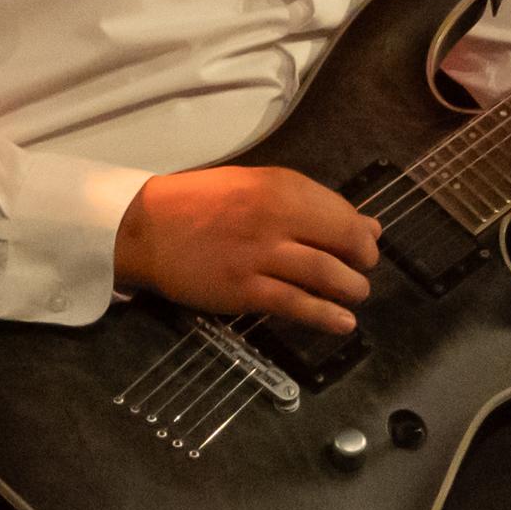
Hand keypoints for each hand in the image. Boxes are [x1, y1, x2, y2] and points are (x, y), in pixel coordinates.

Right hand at [113, 167, 380, 335]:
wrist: (143, 227)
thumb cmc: (198, 204)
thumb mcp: (253, 186)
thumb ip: (307, 203)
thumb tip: (367, 224)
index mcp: (279, 186)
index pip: (340, 211)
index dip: (360, 232)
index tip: (364, 244)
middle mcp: (275, 217)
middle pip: (342, 242)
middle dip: (363, 261)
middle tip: (362, 271)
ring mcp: (259, 255)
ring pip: (325, 274)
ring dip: (351, 289)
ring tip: (356, 295)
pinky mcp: (243, 289)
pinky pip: (296, 304)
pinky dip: (325, 316)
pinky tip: (342, 323)